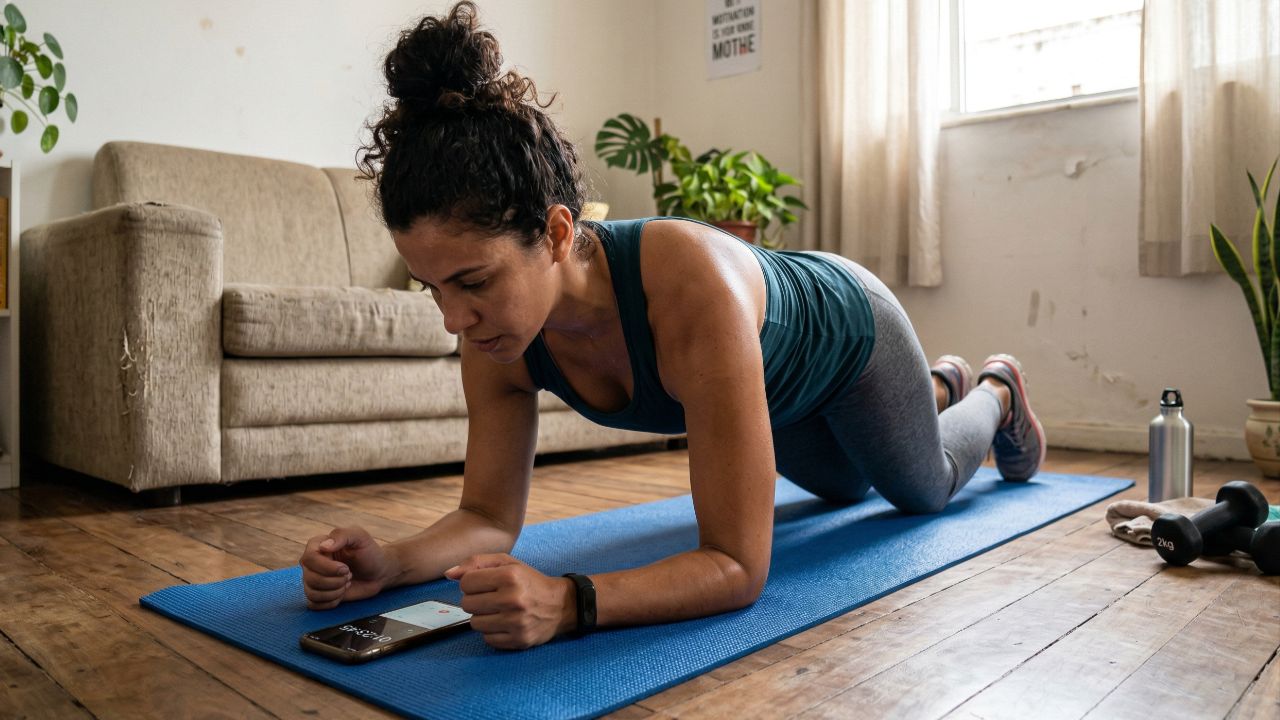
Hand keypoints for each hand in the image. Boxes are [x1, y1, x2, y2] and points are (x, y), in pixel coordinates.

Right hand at [300, 526, 395, 609]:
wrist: (378, 573)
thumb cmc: (369, 553)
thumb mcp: (360, 537)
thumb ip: (342, 535)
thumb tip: (323, 546)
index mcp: (317, 546)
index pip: (309, 558)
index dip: (327, 567)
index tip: (346, 568)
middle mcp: (311, 563)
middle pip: (309, 578)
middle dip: (335, 581)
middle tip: (349, 575)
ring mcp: (312, 580)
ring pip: (311, 593)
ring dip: (335, 592)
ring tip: (347, 583)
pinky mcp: (318, 595)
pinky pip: (313, 604)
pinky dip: (331, 602)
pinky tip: (342, 593)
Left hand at [445, 554, 572, 649]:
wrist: (561, 605)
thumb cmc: (529, 581)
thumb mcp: (507, 563)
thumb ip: (477, 563)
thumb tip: (448, 574)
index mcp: (510, 576)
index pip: (466, 583)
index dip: (471, 583)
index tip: (484, 584)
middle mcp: (513, 599)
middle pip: (467, 604)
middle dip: (475, 600)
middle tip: (491, 598)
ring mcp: (516, 622)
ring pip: (474, 624)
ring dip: (482, 617)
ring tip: (497, 611)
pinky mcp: (518, 640)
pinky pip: (487, 639)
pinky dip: (492, 632)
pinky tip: (504, 623)